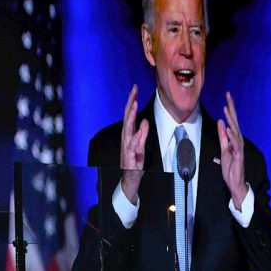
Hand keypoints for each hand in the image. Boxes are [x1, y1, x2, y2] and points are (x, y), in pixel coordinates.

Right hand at [119, 85, 148, 203]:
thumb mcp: (141, 147)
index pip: (129, 115)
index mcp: (129, 136)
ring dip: (131, 116)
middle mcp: (126, 139)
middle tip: (133, 90)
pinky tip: (141, 126)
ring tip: (134, 104)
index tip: (135, 89)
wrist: (129, 181)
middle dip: (130, 103)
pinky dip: (137, 135)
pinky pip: (133, 145)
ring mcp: (126, 147)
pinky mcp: (129, 156)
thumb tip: (145, 121)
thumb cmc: (134, 164)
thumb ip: (142, 134)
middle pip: (127, 118)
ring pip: (128, 128)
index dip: (131, 101)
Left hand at [217, 91, 247, 209]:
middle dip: (231, 108)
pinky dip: (232, 136)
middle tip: (228, 95)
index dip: (229, 109)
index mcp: (234, 139)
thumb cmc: (231, 166)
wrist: (235, 182)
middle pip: (234, 121)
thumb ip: (223, 136)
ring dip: (230, 119)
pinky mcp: (238, 155)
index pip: (231, 121)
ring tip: (226, 108)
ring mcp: (239, 147)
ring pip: (235, 130)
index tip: (227, 97)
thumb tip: (221, 123)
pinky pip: (235, 144)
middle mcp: (238, 141)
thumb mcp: (224, 148)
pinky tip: (228, 128)